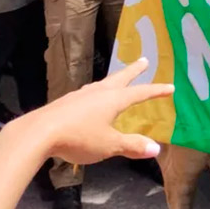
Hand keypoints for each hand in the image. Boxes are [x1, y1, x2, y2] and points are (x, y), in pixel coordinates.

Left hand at [32, 57, 172, 165]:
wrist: (39, 133)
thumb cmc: (79, 137)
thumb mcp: (109, 145)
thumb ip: (131, 146)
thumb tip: (155, 148)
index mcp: (113, 99)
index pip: (140, 93)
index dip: (156, 91)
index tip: (171, 87)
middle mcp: (99, 92)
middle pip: (120, 78)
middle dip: (134, 70)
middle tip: (144, 60)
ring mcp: (81, 95)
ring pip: (103, 84)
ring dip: (114, 79)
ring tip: (117, 79)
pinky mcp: (66, 102)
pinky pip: (88, 93)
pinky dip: (97, 91)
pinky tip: (90, 98)